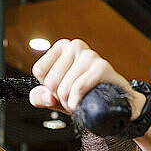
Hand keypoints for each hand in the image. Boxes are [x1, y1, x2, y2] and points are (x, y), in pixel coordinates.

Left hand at [29, 39, 144, 117]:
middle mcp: (76, 46)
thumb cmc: (82, 95)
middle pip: (51, 81)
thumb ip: (39, 97)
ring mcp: (90, 55)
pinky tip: (84, 103)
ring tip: (81, 100)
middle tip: (74, 97)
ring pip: (64, 88)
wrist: (112, 105)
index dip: (48, 87)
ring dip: (70, 103)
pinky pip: (78, 88)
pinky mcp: (102, 67)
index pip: (39, 71)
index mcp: (62, 47)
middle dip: (61, 97)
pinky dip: (77, 102)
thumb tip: (47, 97)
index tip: (62, 88)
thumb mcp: (54, 97)